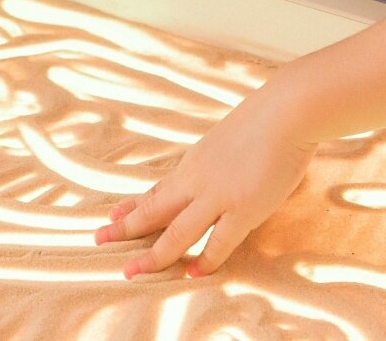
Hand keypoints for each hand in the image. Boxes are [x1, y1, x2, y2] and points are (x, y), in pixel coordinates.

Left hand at [94, 96, 315, 277]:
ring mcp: (217, 196)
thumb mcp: (228, 141)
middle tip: (98, 239)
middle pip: (152, 209)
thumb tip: (223, 173)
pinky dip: (204, 260)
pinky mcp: (242, 208)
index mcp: (193, 164)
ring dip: (153, 255)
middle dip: (124, 227)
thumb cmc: (266, 122)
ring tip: (130, 272)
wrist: (286, 110)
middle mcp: (196, 181)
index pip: (157, 190)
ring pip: (175, 232)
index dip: (133, 204)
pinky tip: (191, 273)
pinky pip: (218, 242)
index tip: (111, 214)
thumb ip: (220, 163)